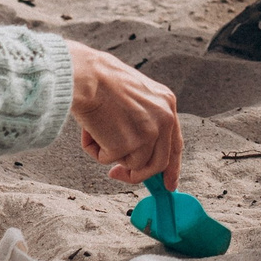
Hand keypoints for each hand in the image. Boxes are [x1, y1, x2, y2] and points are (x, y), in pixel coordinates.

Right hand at [68, 41, 182, 187]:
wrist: (86, 75)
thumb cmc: (101, 80)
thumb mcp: (136, 95)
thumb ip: (144, 119)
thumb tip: (138, 152)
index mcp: (167, 104)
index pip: (175, 144)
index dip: (172, 167)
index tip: (167, 184)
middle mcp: (164, 119)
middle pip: (158, 163)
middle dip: (136, 174)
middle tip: (115, 174)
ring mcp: (148, 133)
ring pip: (132, 164)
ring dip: (110, 153)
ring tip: (95, 128)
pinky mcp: (128, 144)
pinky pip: (108, 160)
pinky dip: (95, 150)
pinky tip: (89, 128)